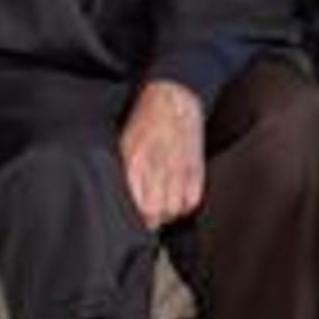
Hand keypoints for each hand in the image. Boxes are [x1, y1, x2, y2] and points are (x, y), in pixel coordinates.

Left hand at [119, 79, 206, 227]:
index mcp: (136, 163)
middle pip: (158, 213)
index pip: (138, 208)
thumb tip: (122, 199)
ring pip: (176, 210)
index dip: (138, 219)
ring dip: (169, 213)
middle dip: (153, 219)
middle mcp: (159, 168)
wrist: (173, 98)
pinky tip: (179, 197)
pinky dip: (186, 204)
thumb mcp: (124, 144)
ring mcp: (180, 168)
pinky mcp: (196, 166)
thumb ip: (124, 173)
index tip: (136, 219)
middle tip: (150, 214)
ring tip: (164, 206)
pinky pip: (193, 199)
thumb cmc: (145, 121)